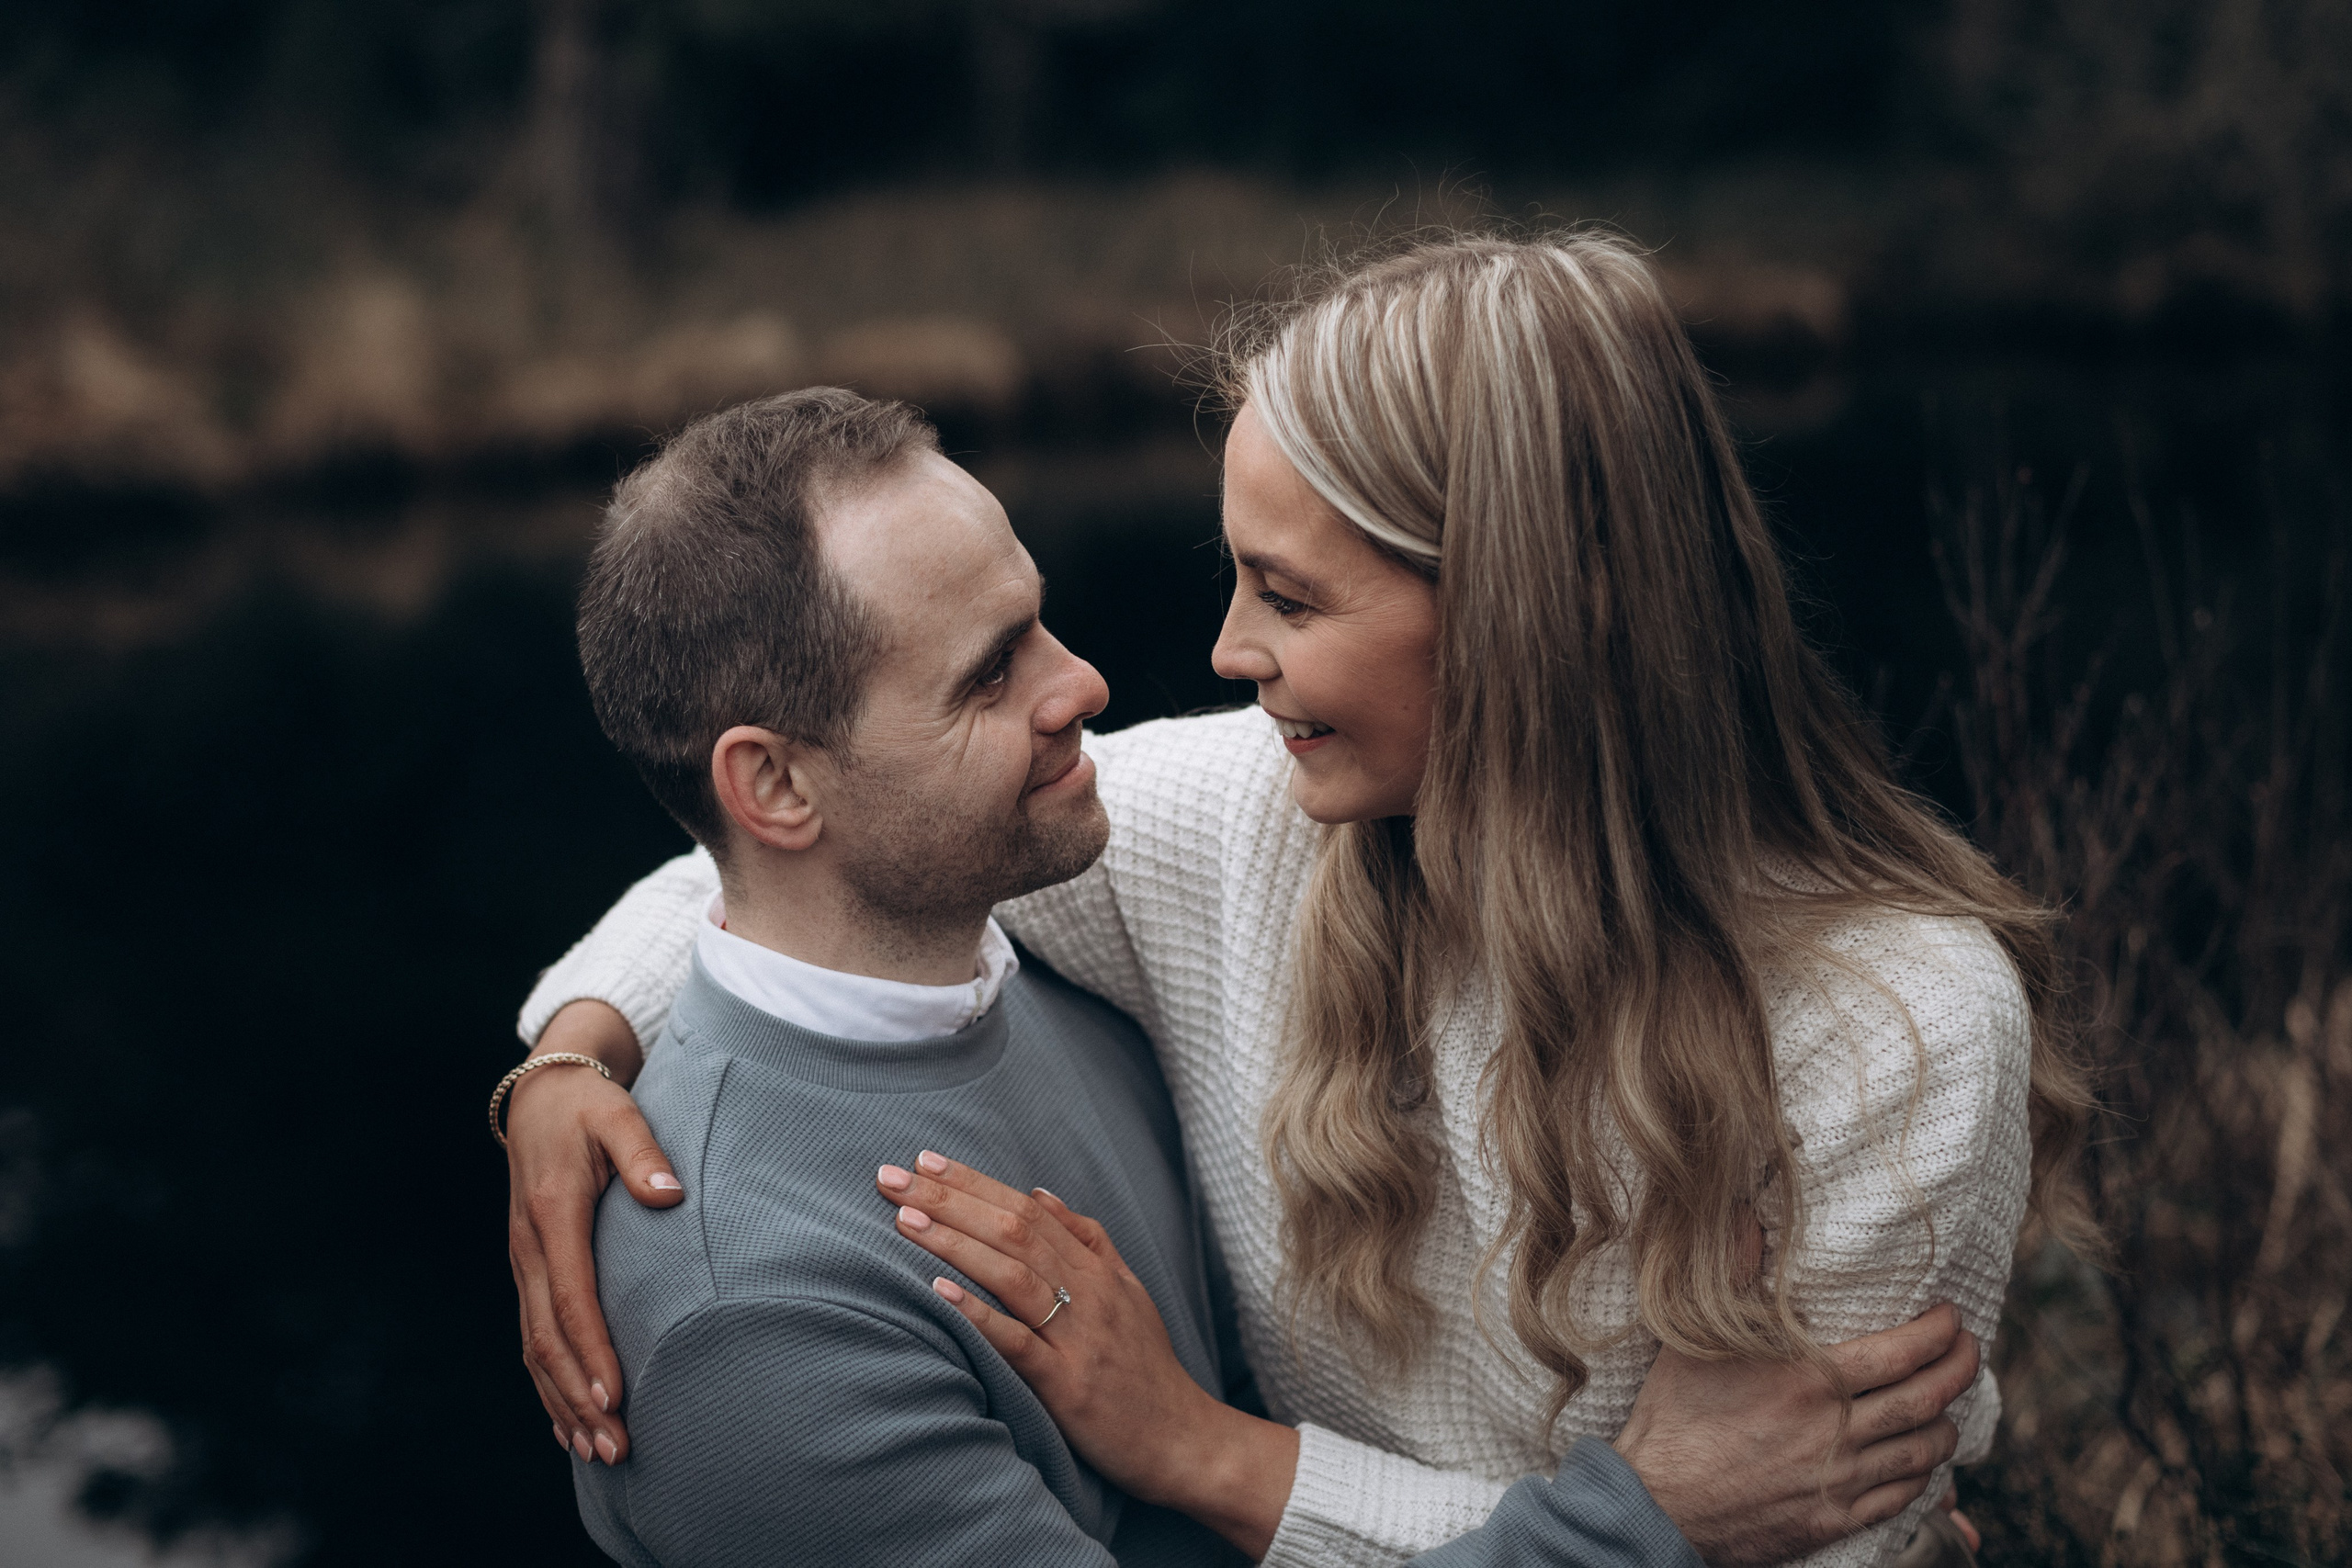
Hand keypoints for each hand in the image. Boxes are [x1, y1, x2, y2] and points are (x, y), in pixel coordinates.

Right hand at [506, 1000, 679, 1465]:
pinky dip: (548, 1385)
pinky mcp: (529, 1271)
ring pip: (535, 1348)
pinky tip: (568, 1425)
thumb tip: (669, 1194)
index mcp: (552, 1213)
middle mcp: (529, 1248)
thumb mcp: (617, 1114)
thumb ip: (643, 1151)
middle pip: (548, 1338)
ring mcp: (523, 1263)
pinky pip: (533, 1337)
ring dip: (562, 1403)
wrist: (542, 1094)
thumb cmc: (588, 1106)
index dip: (590, 1350)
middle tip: (616, 1447)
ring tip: (598, 1451)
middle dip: (579, 1397)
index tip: (613, 1397)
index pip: (571, 1296)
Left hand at [876, 1152, 1298, 1557]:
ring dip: (955, 1243)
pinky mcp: (1069, 1384)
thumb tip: (1040, 1194)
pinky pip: (1019, 1342)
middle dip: (950, 1200)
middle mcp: (1090, 1293)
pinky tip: (939, 1292)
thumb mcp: (1128, 1291)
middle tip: (893, 1178)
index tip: (926, 1160)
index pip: (1028, 1209)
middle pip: (1014, 1231)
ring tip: (905, 1220)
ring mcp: (1079, 1337)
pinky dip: (979, 1313)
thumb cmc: (1146, 1367)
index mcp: (1097, 1269)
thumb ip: (1088, 1241)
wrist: (1184, 1439)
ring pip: (1013, 1275)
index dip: (975, 1183)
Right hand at [1612, 1303, 1981, 1565]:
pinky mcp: (1833, 1519)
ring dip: (1946, 1424)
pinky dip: (1924, 1478)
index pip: (1901, 1352)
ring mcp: (1839, 1479)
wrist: (1657, 1503)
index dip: (1938, 1333)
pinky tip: (1923, 1464)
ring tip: (1949, 1405)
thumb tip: (1747, 1217)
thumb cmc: (1674, 1417)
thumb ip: (1732, 1273)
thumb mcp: (1696, 1338)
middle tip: (1970, 1349)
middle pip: (1925, 1398)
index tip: (1950, 1317)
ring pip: (1922, 1450)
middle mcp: (1836, 1429)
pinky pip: (1900, 1499)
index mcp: (1810, 1380)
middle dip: (1960, 1369)